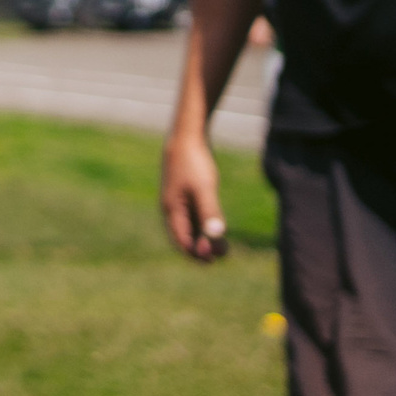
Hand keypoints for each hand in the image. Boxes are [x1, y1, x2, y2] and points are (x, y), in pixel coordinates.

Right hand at [161, 131, 229, 261]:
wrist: (186, 135)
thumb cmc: (194, 161)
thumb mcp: (204, 188)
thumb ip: (210, 212)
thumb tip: (216, 237)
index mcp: (172, 210)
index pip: (182, 241)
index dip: (197, 253)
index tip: (215, 260)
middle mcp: (171, 208)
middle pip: (185, 236)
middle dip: (203, 247)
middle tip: (224, 254)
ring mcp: (177, 200)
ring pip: (189, 226)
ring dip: (204, 236)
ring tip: (224, 243)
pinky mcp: (184, 192)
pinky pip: (192, 215)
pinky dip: (203, 224)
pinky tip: (215, 223)